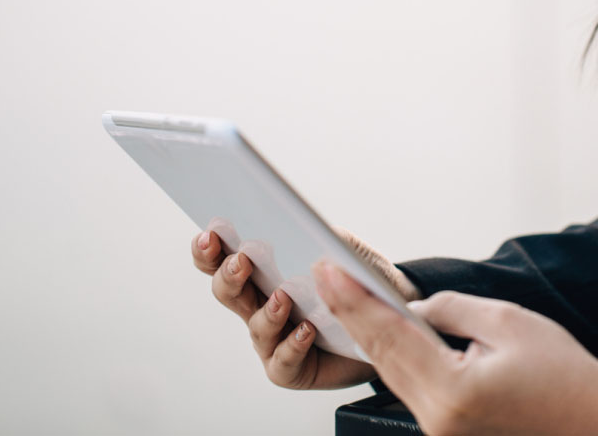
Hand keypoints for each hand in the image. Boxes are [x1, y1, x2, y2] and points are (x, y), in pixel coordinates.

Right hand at [190, 227, 421, 389]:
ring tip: (283, 298)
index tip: (209, 235)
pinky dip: (293, 345)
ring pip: (255, 327)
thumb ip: (326, 237)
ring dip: (267, 312)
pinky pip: (282, 360)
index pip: (222, 258)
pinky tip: (307, 331)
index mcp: (263, 270)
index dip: (208, 250)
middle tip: (241, 262)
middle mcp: (258, 305)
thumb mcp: (347, 250)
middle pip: (227, 291)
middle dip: (228, 275)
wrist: (388, 318)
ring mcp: (271, 339)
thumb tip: (307, 229)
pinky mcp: (290, 368)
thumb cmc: (357, 279)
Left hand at [313, 262, 597, 435]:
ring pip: (391, 376)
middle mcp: (438, 422)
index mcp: (453, 393)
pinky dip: (393, 358)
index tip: (332, 271)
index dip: (357, 301)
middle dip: (352, 314)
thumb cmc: (565, 377)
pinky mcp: (449, 434)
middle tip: (326, 275)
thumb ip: (451, 311)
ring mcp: (441, 434)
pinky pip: (410, 389)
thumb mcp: (508, 323)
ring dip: (368, 335)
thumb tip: (414, 310)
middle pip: (382, 359)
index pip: (391, 337)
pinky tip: (379, 332)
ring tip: (344, 297)